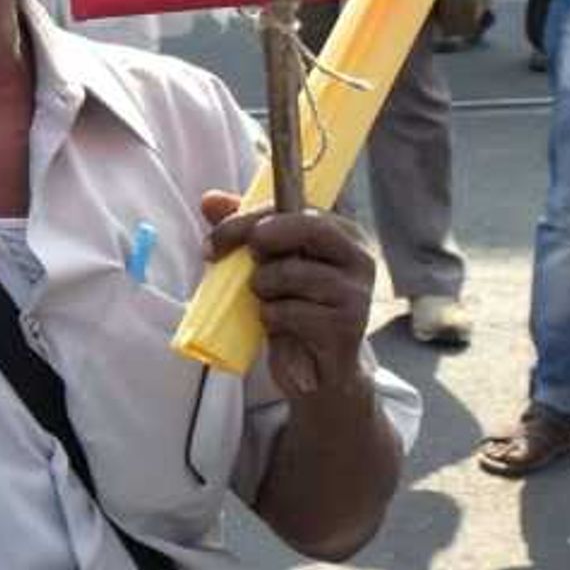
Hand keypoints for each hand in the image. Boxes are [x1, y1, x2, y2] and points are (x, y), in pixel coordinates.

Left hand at [204, 191, 377, 401]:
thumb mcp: (266, 265)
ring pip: (290, 272)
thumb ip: (243, 228)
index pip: (296, 207)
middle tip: (245, 264)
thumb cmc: (292, 308)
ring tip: (268, 302)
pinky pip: (290, 310)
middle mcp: (358, 257)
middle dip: (259, 241)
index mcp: (343, 233)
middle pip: (306, 227)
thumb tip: (210, 199)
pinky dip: (271, 317)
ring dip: (263, 289)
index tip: (214, 241)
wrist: (316, 370)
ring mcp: (356, 291)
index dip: (249, 218)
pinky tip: (279, 326)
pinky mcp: (347, 325)